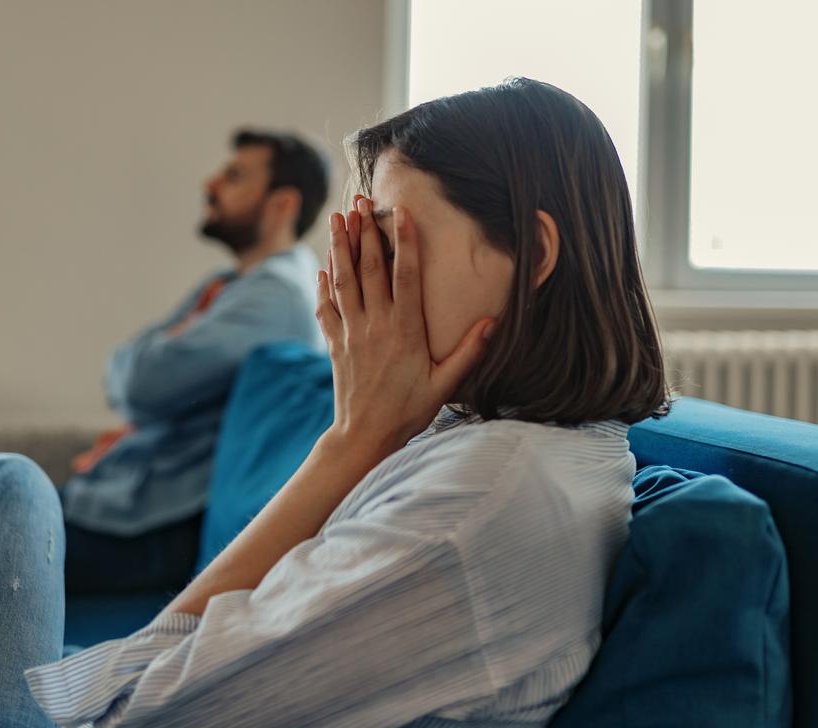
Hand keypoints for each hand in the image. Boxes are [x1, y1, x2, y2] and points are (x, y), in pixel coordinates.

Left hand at [315, 198, 496, 456]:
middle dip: (364, 231)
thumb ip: (469, 351)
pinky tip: (324, 266)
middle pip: (369, 268)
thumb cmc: (409, 411)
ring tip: (337, 218)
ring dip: (340, 247)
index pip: (405, 275)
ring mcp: (352, 332)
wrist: (365, 436)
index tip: (400, 212)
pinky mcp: (335, 344)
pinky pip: (326, 307)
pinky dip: (324, 284)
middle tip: (360, 201)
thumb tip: (493, 321)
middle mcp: (376, 325)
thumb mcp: (445, 384)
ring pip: (344, 281)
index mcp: (405, 330)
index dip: (404, 241)